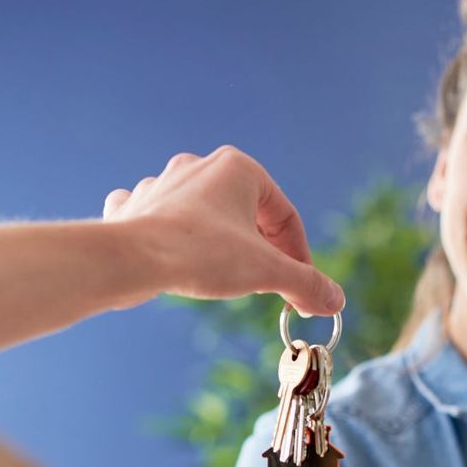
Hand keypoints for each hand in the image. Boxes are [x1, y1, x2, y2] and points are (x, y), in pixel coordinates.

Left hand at [102, 146, 343, 315]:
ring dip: (217, 239)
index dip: (298, 255)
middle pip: (245, 212)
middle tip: (266, 282)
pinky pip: (157, 215)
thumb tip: (335, 300)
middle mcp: (200, 166)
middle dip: (259, 247)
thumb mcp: (267, 272)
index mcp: (239, 168)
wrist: (131, 259)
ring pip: (201, 212)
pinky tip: (169, 254)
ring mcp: (163, 183)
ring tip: (223, 273)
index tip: (300, 287)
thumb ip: (306, 284)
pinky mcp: (134, 206)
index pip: (283, 215)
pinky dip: (168, 234)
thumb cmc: (201, 255)